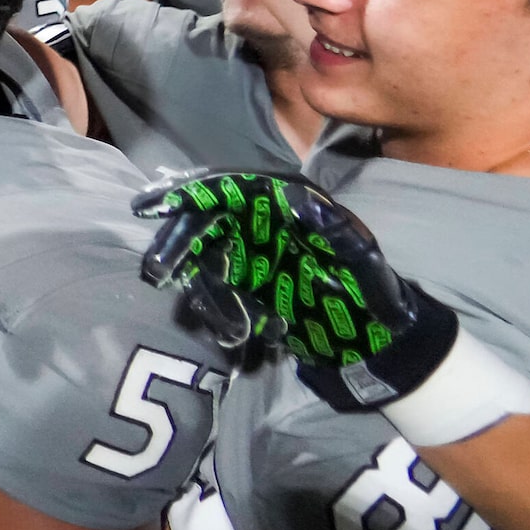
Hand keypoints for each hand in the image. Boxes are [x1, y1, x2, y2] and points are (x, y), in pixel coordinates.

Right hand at [135, 172, 434, 392]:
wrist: (375, 342)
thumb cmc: (374, 295)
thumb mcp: (363, 262)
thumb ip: (337, 232)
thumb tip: (302, 202)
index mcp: (285, 205)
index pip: (231, 188)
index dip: (192, 192)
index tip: (154, 204)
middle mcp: (258, 226)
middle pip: (205, 225)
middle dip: (179, 246)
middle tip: (157, 272)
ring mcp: (246, 259)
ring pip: (207, 266)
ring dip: (210, 298)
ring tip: (235, 330)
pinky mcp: (242, 291)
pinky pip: (218, 300)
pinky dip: (226, 318)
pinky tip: (254, 335)